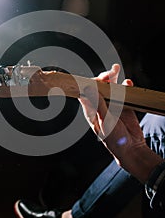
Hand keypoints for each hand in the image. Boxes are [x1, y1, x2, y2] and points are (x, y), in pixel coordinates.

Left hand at [79, 64, 162, 182]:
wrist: (131, 148)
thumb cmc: (114, 140)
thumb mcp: (105, 122)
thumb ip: (99, 105)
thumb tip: (89, 90)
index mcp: (91, 110)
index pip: (85, 92)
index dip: (88, 83)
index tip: (93, 78)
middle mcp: (100, 105)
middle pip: (98, 87)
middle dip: (102, 78)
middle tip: (109, 73)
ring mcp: (112, 103)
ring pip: (110, 87)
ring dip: (112, 77)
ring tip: (115, 69)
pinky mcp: (123, 104)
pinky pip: (123, 91)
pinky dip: (125, 85)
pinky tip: (127, 83)